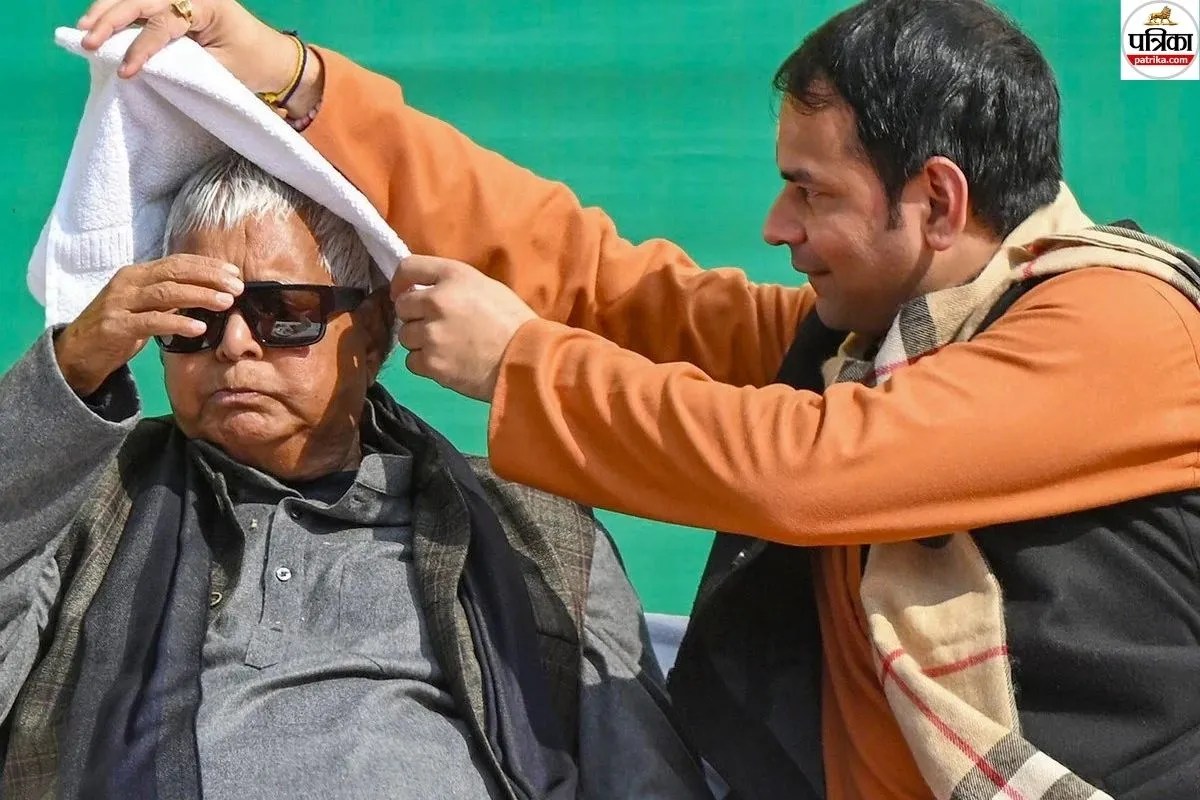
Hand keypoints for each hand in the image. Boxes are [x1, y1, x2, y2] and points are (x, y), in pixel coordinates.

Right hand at [54, 256, 242, 395]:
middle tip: (237, 287)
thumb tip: (210, 294)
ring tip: (226, 303)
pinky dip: (178, 323)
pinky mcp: (116, 326)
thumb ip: (171, 298)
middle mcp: (128, 283)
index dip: (207, 266)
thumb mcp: (146, 306)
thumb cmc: (120, 327)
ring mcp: (120, 303)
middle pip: (174, 273)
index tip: (234, 273)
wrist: (79, 351)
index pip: (177, 262)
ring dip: (200, 296)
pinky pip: (151, 322)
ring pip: (166, 293)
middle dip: (209, 277)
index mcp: (137, 274)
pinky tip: (199, 328)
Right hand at [77, 0, 319, 114]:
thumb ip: (187, 65)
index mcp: (208, 4)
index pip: (165, 23)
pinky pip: (143, 6)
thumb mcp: (223, 69)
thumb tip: (147, 69)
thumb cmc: (253, 64)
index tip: (126, 70)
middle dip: (111, 19)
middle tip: (87, 40)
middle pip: (142, 0)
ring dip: (108, 11)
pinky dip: (120, 13)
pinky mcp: (178, 6)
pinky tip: (98, 23)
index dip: (142, 47)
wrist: (275, 58)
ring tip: (84, 30)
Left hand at [391, 256, 536, 401]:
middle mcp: (436, 301)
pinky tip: (446, 363)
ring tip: (445, 347)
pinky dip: (425, 364)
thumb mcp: (486, 287)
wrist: (526, 360)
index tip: (404, 293)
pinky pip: (411, 362)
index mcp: (453, 276)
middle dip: (414, 316)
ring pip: (405, 336)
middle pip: (402, 306)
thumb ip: (453, 286)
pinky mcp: (431, 363)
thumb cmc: (513, 321)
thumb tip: (426, 293)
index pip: (408, 267)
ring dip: (420, 341)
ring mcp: (431, 334)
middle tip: (436, 326)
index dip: (401, 281)